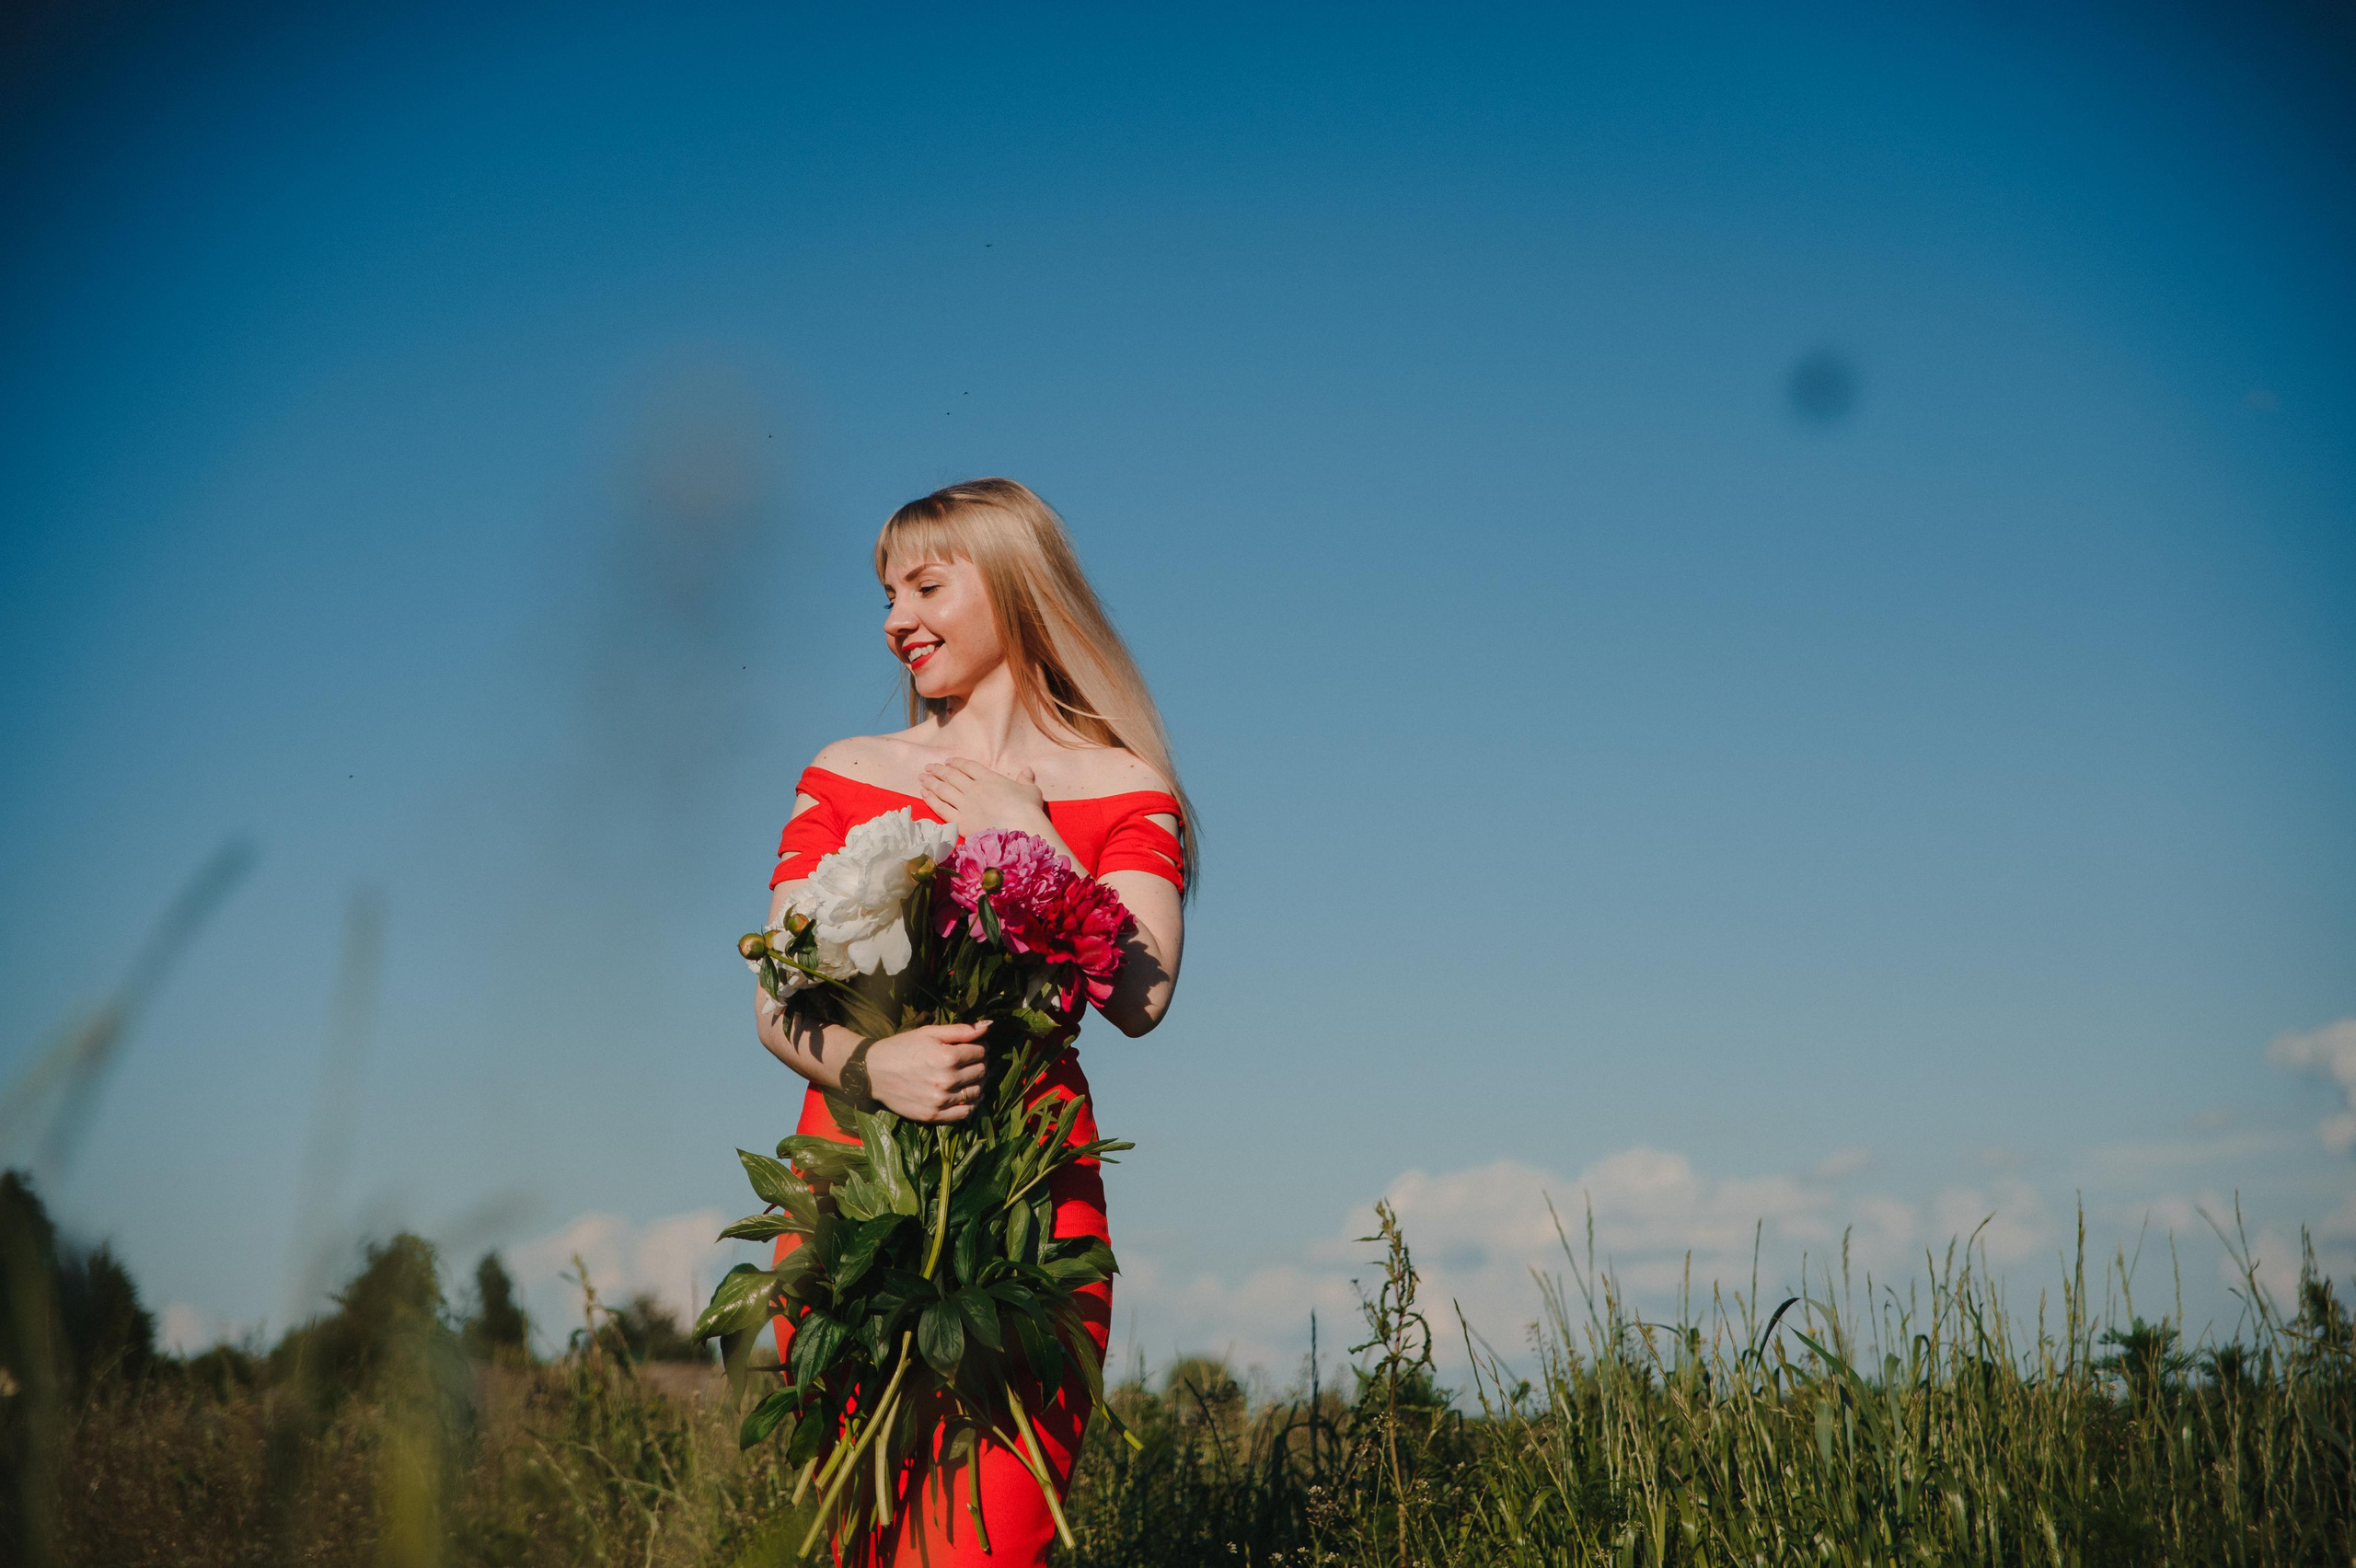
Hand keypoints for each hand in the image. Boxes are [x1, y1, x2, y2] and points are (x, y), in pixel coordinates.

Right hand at [862, 1021, 989, 1122]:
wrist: (873, 1072)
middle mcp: (946, 1081)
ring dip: (980, 1083)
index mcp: (947, 1057)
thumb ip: (960, 1030)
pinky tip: (970, 1096)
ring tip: (972, 1076)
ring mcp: (940, 1101)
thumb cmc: (901, 1048)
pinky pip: (964, 1113)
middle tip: (975, 1060)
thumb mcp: (929, 1033)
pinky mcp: (933, 1116)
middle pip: (980, 1072)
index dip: (981, 1047)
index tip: (977, 1046)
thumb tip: (988, 1026)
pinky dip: (972, 1104)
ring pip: (976, 1092)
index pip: (980, 1053)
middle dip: (982, 1063)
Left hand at [919, 758, 1049, 835]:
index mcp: (989, 778)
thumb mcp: (1031, 791)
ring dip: (931, 782)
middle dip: (938, 770)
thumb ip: (1026, 780)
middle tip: (928, 767)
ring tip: (921, 777)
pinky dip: (931, 799)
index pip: (968, 766)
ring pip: (943, 790)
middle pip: (951, 776)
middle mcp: (973, 789)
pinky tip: (923, 794)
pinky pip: (941, 808)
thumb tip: (1027, 770)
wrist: (1021, 827)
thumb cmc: (1028, 809)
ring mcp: (965, 804)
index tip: (949, 762)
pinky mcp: (960, 821)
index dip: (957, 763)